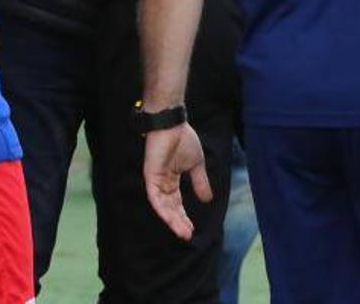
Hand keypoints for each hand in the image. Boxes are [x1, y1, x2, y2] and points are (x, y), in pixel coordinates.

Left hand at [143, 123, 212, 240]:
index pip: (177, 203)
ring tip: (183, 232)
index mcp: (172, 180)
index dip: (183, 217)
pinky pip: (155, 198)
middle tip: (187, 235)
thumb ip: (200, 182)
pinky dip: (162, 209)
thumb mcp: (196, 164)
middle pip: (170, 208)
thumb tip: (208, 199)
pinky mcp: (151, 177)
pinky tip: (171, 219)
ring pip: (163, 206)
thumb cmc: (183, 139)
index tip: (192, 230)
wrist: (172, 124)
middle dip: (179, 222)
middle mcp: (163, 183)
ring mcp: (156, 181)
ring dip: (172, 220)